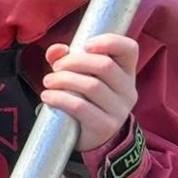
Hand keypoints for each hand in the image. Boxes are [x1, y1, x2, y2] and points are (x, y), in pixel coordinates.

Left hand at [42, 33, 139, 153]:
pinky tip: (48, 96)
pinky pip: (80, 107)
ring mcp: (119, 109)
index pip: (129, 49)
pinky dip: (59, 98)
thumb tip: (55, 50)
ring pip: (92, 86)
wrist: (94, 136)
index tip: (85, 45)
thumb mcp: (80, 75)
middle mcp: (128, 90)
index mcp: (126, 72)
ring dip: (63, 80)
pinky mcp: (105, 126)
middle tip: (56, 67)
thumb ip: (66, 58)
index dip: (109, 41)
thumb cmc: (86, 98)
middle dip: (74, 62)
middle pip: (105, 65)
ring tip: (48, 82)